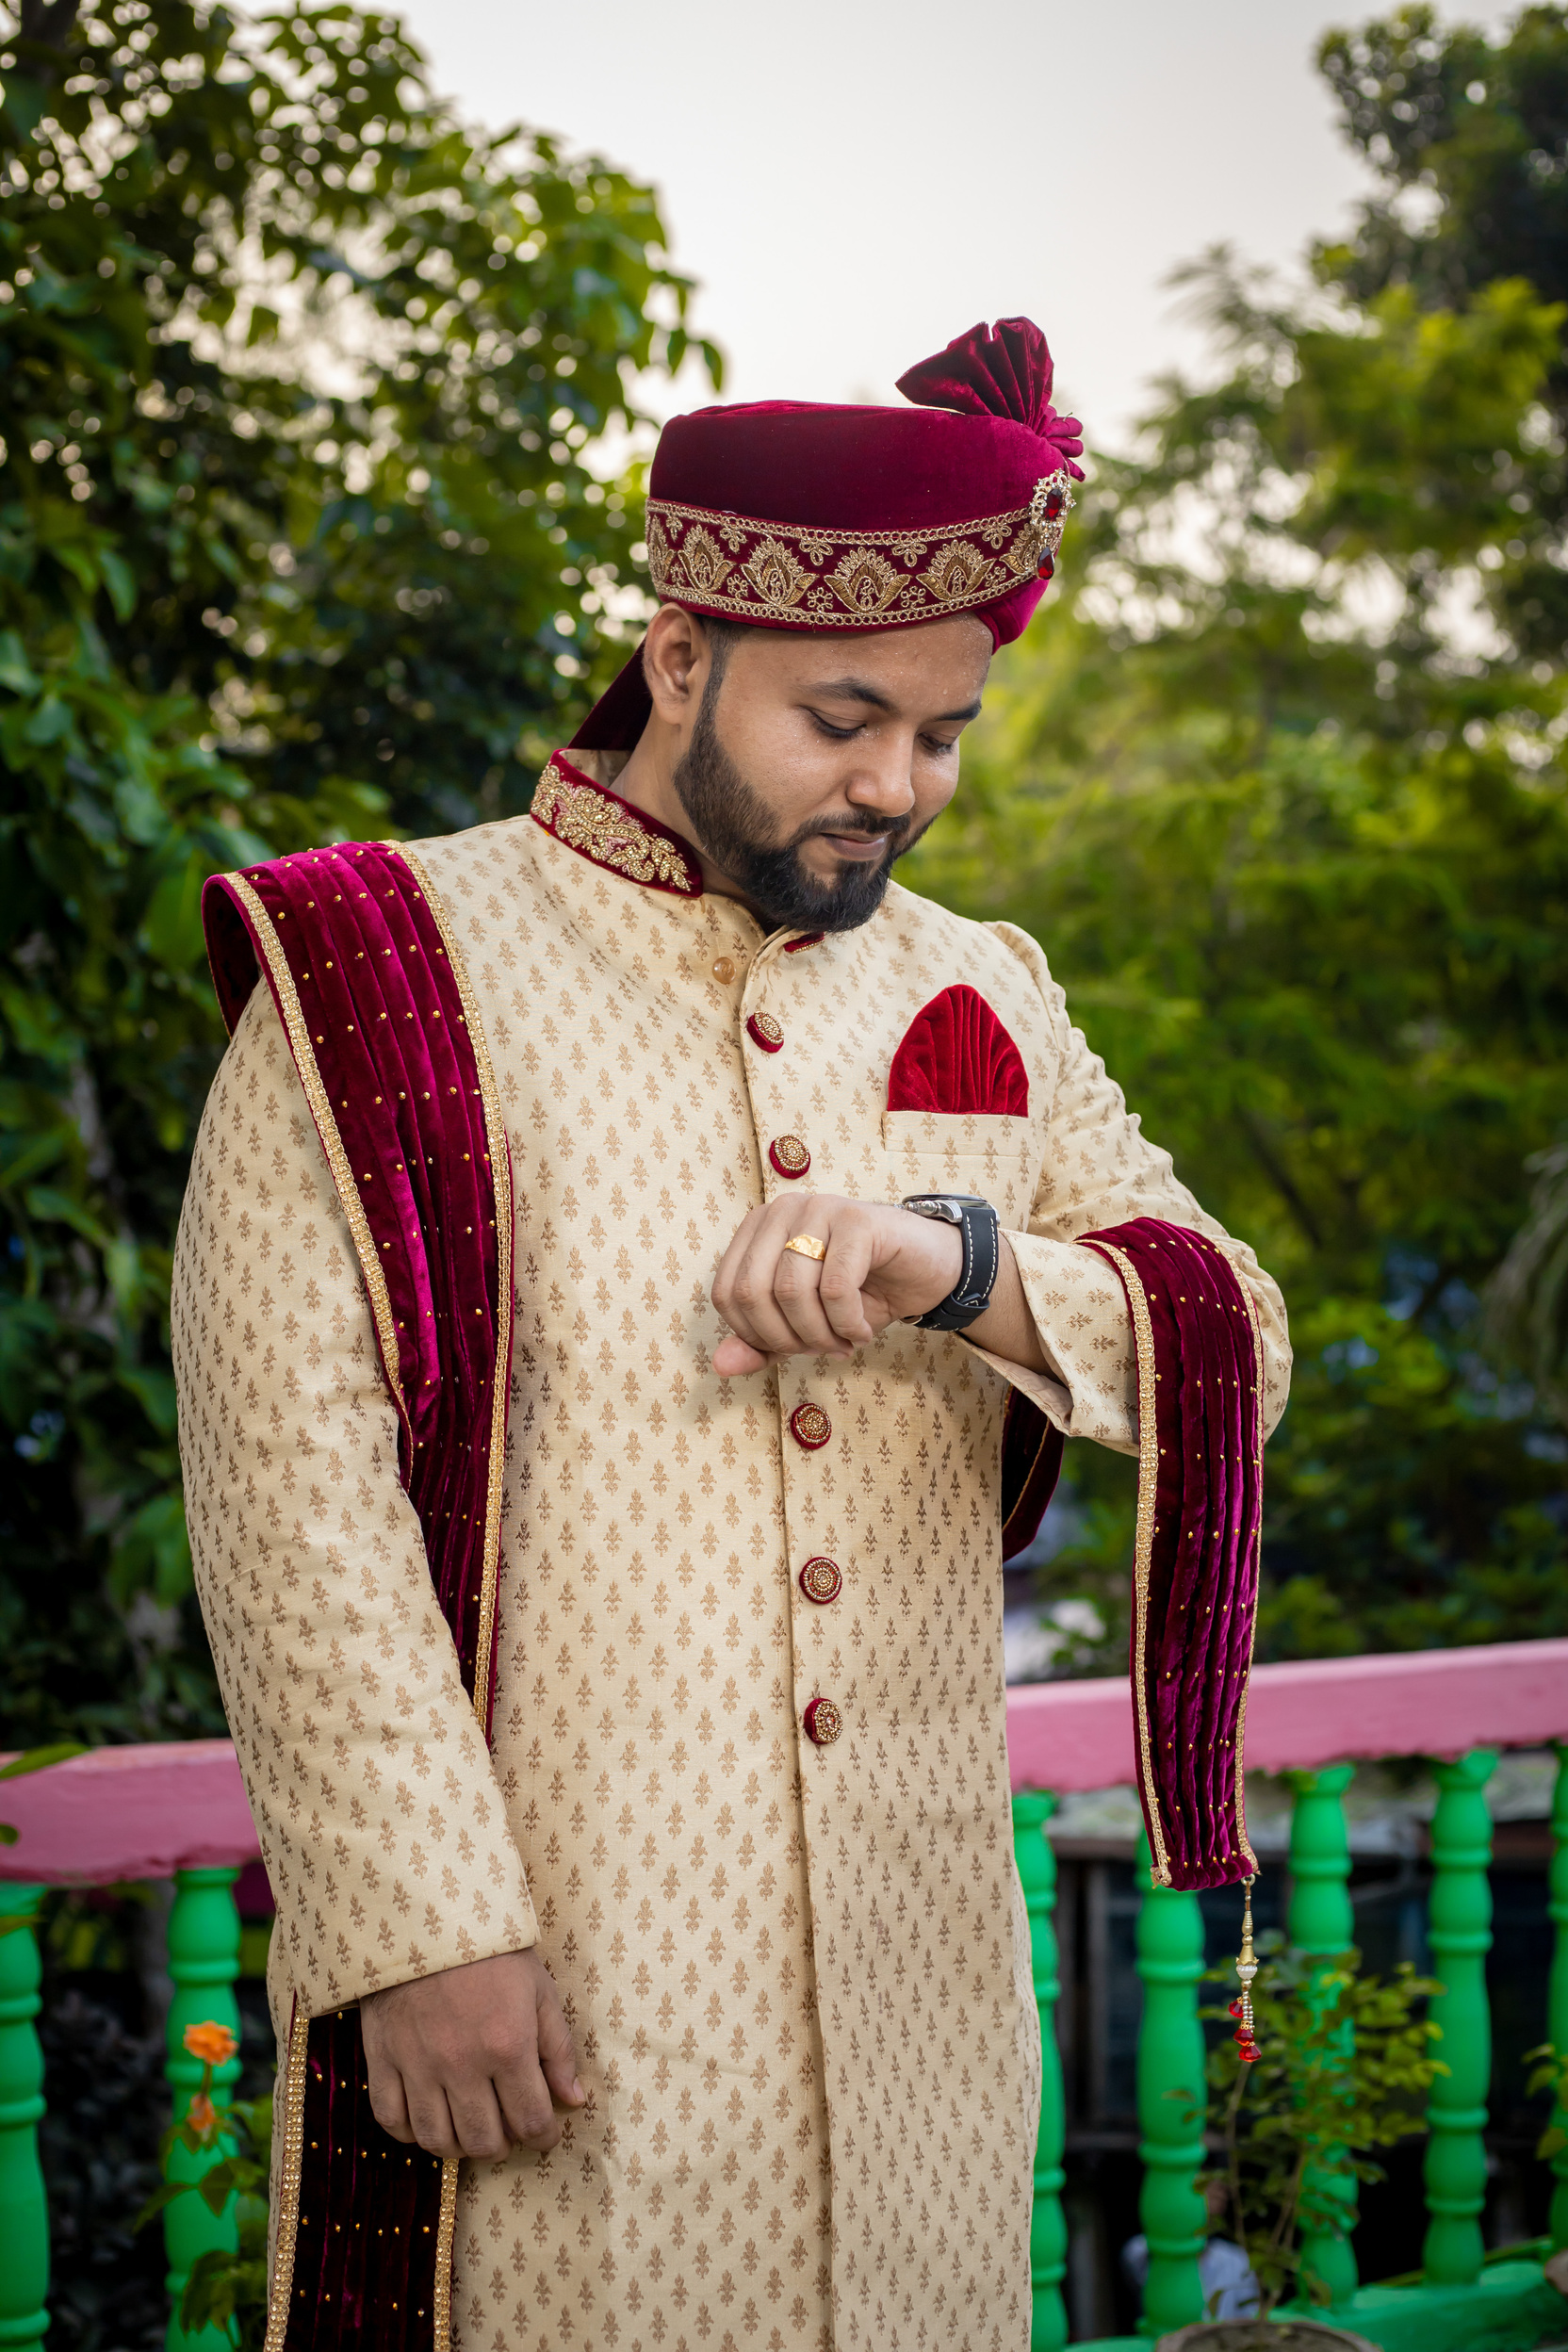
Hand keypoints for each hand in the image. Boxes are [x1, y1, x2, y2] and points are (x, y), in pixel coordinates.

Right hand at [360, 1946, 583, 2160]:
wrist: (427, 1914)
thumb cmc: (491, 1951)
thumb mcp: (539, 1990)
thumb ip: (558, 2049)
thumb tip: (574, 2101)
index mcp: (509, 2046)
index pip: (531, 2121)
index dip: (543, 2139)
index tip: (544, 2136)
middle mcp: (462, 2065)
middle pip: (484, 2141)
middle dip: (502, 2146)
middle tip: (506, 2130)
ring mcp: (418, 2065)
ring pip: (437, 2140)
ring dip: (459, 2147)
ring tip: (469, 2129)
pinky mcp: (382, 2058)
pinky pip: (391, 2120)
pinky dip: (410, 2132)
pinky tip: (427, 2119)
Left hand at [711, 1195, 961, 1375]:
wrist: (930, 1270)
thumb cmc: (863, 1292)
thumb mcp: (805, 1323)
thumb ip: (761, 1342)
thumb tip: (720, 1365)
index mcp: (758, 1229)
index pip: (725, 1293)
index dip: (755, 1336)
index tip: (792, 1349)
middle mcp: (782, 1210)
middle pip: (751, 1292)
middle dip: (786, 1339)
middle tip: (820, 1350)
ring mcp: (819, 1209)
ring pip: (791, 1291)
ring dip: (819, 1335)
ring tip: (843, 1342)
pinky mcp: (857, 1219)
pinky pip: (834, 1288)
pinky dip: (847, 1324)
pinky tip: (863, 1330)